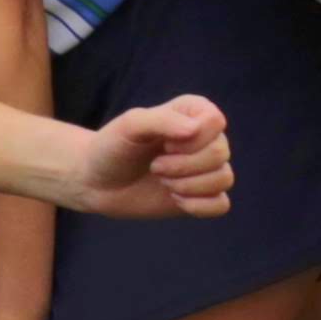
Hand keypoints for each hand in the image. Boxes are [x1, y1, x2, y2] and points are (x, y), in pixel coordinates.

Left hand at [72, 98, 231, 221]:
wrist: (97, 181)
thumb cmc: (112, 147)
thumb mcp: (129, 126)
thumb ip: (161, 120)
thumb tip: (196, 129)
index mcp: (194, 112)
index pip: (215, 122)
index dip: (189, 140)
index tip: (162, 143)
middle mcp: (206, 138)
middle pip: (220, 153)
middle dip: (183, 166)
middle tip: (155, 167)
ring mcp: (206, 168)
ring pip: (223, 179)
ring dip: (187, 186)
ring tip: (162, 181)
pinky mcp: (203, 195)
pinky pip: (221, 205)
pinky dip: (197, 206)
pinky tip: (174, 199)